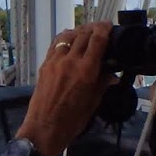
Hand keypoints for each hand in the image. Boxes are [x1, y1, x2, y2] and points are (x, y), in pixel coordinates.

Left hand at [17, 23, 116, 155]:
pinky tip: (70, 41)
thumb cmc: (72, 121)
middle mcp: (70, 61)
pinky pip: (55, 44)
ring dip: (79, 31)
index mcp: (86, 70)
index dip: (104, 29)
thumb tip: (112, 74)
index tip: (110, 26)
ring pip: (68, 36)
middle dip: (94, 28)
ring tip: (86, 34)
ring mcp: (54, 61)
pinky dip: (65, 39)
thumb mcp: (93, 103)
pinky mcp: (44, 65)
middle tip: (101, 30)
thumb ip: (102, 84)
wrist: (43, 129)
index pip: (97, 40)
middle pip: (83, 34)